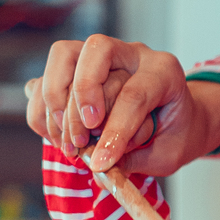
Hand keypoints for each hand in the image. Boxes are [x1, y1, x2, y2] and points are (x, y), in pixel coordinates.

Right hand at [25, 36, 219, 175]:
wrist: (177, 121)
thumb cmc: (175, 135)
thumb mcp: (168, 154)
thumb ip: (134, 159)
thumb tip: (97, 166)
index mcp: (163, 71)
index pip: (134, 94)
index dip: (115, 131)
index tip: (100, 161)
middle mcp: (132, 54)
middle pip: (96, 53)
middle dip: (81, 101)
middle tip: (82, 142)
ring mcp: (102, 57)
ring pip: (64, 55)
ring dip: (56, 100)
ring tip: (68, 142)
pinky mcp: (76, 70)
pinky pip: (46, 78)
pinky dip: (42, 109)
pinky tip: (57, 137)